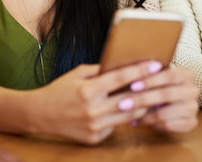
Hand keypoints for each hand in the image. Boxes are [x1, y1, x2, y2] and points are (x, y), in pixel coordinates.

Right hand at [29, 61, 164, 143]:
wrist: (40, 114)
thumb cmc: (59, 90)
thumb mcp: (77, 74)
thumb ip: (100, 70)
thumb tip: (123, 65)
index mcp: (88, 90)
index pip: (120, 78)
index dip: (140, 70)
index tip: (155, 64)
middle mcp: (93, 110)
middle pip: (130, 99)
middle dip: (148, 89)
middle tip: (161, 81)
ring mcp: (95, 126)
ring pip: (129, 115)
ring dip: (142, 105)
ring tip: (152, 95)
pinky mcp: (95, 138)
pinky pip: (116, 125)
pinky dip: (123, 116)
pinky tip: (130, 109)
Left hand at [126, 66, 198, 133]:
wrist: (173, 105)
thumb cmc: (158, 87)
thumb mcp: (154, 78)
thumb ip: (146, 75)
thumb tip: (127, 74)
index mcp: (185, 74)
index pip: (169, 75)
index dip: (151, 80)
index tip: (132, 86)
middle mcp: (193, 90)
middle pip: (166, 94)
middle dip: (143, 99)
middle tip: (124, 104)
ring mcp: (193, 107)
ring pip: (166, 112)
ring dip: (144, 114)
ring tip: (128, 115)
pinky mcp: (191, 122)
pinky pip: (168, 124)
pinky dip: (151, 123)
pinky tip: (139, 121)